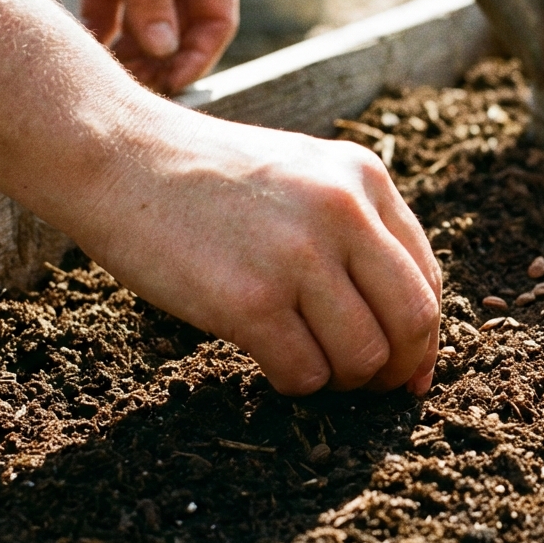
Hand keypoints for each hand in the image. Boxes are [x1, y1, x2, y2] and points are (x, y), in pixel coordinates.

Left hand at [27, 0, 237, 93]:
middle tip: (140, 91)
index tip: (176, 82)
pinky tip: (87, 56)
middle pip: (182, 31)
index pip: (216, 17)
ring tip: (113, 80)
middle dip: (165, 63)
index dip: (200, 54)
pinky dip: (102, 40)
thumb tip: (166, 50)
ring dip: (134, 58)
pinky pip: (109, 19)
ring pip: (147, 32)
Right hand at [76, 109, 440, 396]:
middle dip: (397, 367)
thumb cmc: (208, 178)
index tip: (409, 369)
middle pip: (412, 321)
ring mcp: (297, 256)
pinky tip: (269, 362)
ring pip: (363, 357)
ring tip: (310, 366)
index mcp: (364, 178)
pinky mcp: (249, 300)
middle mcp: (342, 212)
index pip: (427, 276)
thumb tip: (408, 329)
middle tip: (369, 386)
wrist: (116, 156)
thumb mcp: (302, 173)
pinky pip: (305, 374)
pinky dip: (294, 384)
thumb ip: (357, 229)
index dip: (423, 337)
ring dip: (342, 381)